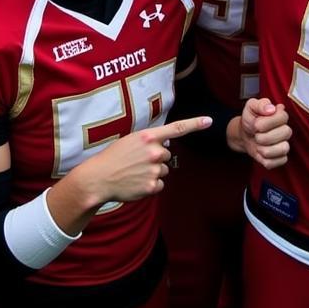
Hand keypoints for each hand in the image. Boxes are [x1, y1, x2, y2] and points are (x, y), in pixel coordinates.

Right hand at [81, 115, 211, 204]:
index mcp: (148, 137)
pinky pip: (159, 184)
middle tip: (137, 161)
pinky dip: (150, 185)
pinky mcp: (152, 186)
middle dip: (156, 158)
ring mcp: (154, 169)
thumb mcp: (130, 140)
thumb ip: (149, 140)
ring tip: (134, 172)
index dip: (195, 124)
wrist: (99, 178)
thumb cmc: (112, 157)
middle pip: (167, 155)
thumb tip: (165, 145)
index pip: (176, 129)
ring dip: (153, 171)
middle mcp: (154, 152)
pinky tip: (136, 182)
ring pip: (164, 170)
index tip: (209, 121)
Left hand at [229, 97, 290, 168]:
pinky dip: (264, 160)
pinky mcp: (280, 158)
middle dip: (263, 136)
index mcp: (280, 116)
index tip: (256, 124)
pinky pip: (275, 162)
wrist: (244, 134)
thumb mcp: (250, 107)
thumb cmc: (250, 119)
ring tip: (258, 144)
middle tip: (256, 134)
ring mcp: (284, 145)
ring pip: (282, 150)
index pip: (283, 117)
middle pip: (284, 134)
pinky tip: (260, 153)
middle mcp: (285, 130)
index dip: (266, 123)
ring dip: (264, 149)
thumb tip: (271, 108)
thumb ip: (260, 104)